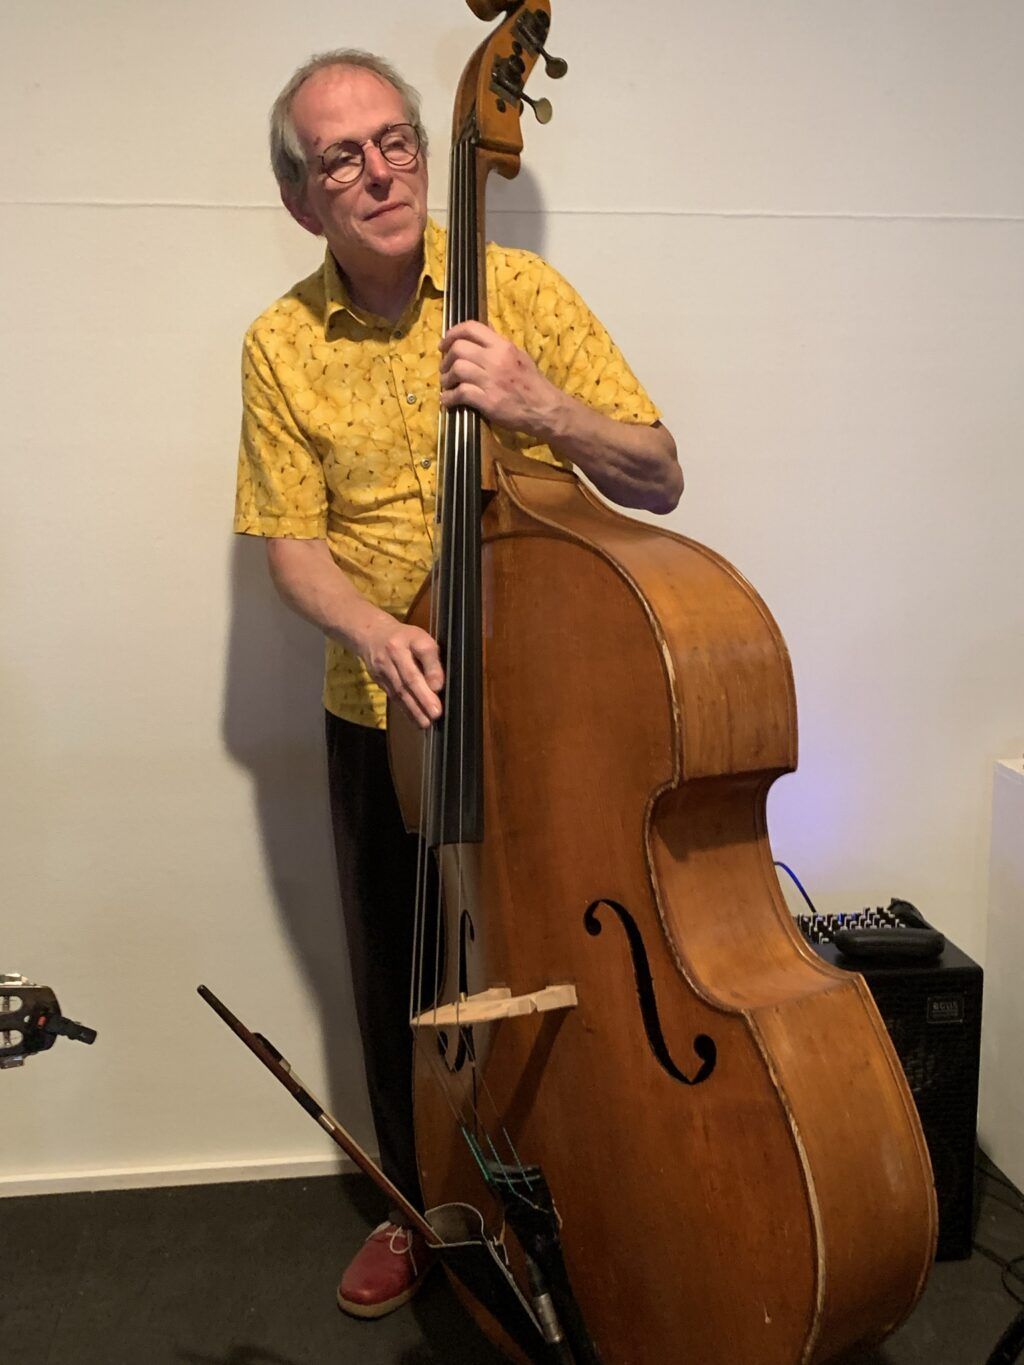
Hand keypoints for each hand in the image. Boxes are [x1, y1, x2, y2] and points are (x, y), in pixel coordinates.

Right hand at [357, 615, 443, 729]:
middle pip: (408, 677)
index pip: (423, 651)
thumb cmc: (404, 639)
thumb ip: (431, 660)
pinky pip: (393, 696)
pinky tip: (415, 719)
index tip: (439, 688)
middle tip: (435, 713)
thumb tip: (437, 686)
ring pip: (399, 690)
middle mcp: (393, 653)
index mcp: (409, 638)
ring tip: (426, 722)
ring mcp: (382, 668)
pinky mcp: (378, 680)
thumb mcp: (421, 640)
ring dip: (414, 709)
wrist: (371, 635)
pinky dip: (405, 709)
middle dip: (423, 697)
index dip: (432, 670)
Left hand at [439, 320, 563, 439]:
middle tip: (444, 368)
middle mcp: (495, 360)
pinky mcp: (488, 401)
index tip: (444, 344)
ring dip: (446, 378)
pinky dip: (449, 397)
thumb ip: (499, 343)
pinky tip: (448, 400)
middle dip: (446, 359)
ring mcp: (491, 381)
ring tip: (447, 384)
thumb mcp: (519, 355)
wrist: (545, 408)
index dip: (452, 333)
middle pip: (459, 349)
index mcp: (503, 346)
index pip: (471, 328)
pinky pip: (460, 394)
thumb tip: (483, 328)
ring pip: (457, 370)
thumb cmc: (531, 382)